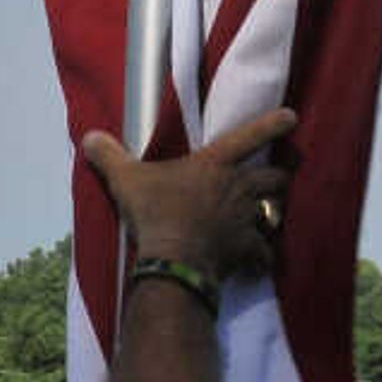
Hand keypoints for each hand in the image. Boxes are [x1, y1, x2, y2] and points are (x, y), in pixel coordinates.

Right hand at [81, 105, 296, 278]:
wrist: (174, 260)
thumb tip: (89, 136)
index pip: (249, 137)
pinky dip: (262, 259)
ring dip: (273, 215)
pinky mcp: (246, 249)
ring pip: (275, 213)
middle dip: (278, 179)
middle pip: (274, 179)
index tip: (292, 117)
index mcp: (214, 164)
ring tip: (269, 219)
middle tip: (277, 181)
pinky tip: (259, 264)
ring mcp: (245, 220)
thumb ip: (109, 156)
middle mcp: (237, 188)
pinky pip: (264, 254)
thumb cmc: (154, 212)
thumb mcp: (126, 179)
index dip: (272, 125)